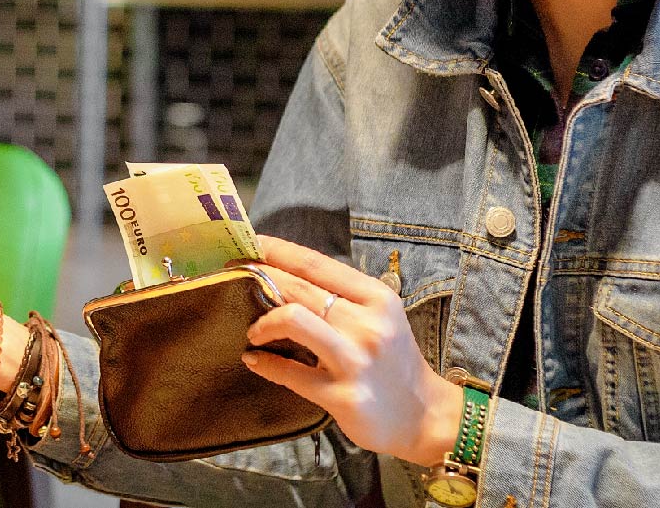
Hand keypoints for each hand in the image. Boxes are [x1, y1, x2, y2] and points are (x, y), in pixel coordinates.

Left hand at [241, 235, 462, 466]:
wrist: (424, 416)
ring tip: (253, 332)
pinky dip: (266, 363)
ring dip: (263, 322)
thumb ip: (344, 298)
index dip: (278, 251)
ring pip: (294, 320)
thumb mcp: (380, 318)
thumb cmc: (394, 362)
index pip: (317, 264)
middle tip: (236, 279)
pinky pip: (291, 373)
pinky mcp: (342, 396)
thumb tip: (290, 276)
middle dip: (261, 278)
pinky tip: (255, 360)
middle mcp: (367, 324)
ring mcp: (355, 360)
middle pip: (300, 287)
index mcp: (376, 298)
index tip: (252, 244)